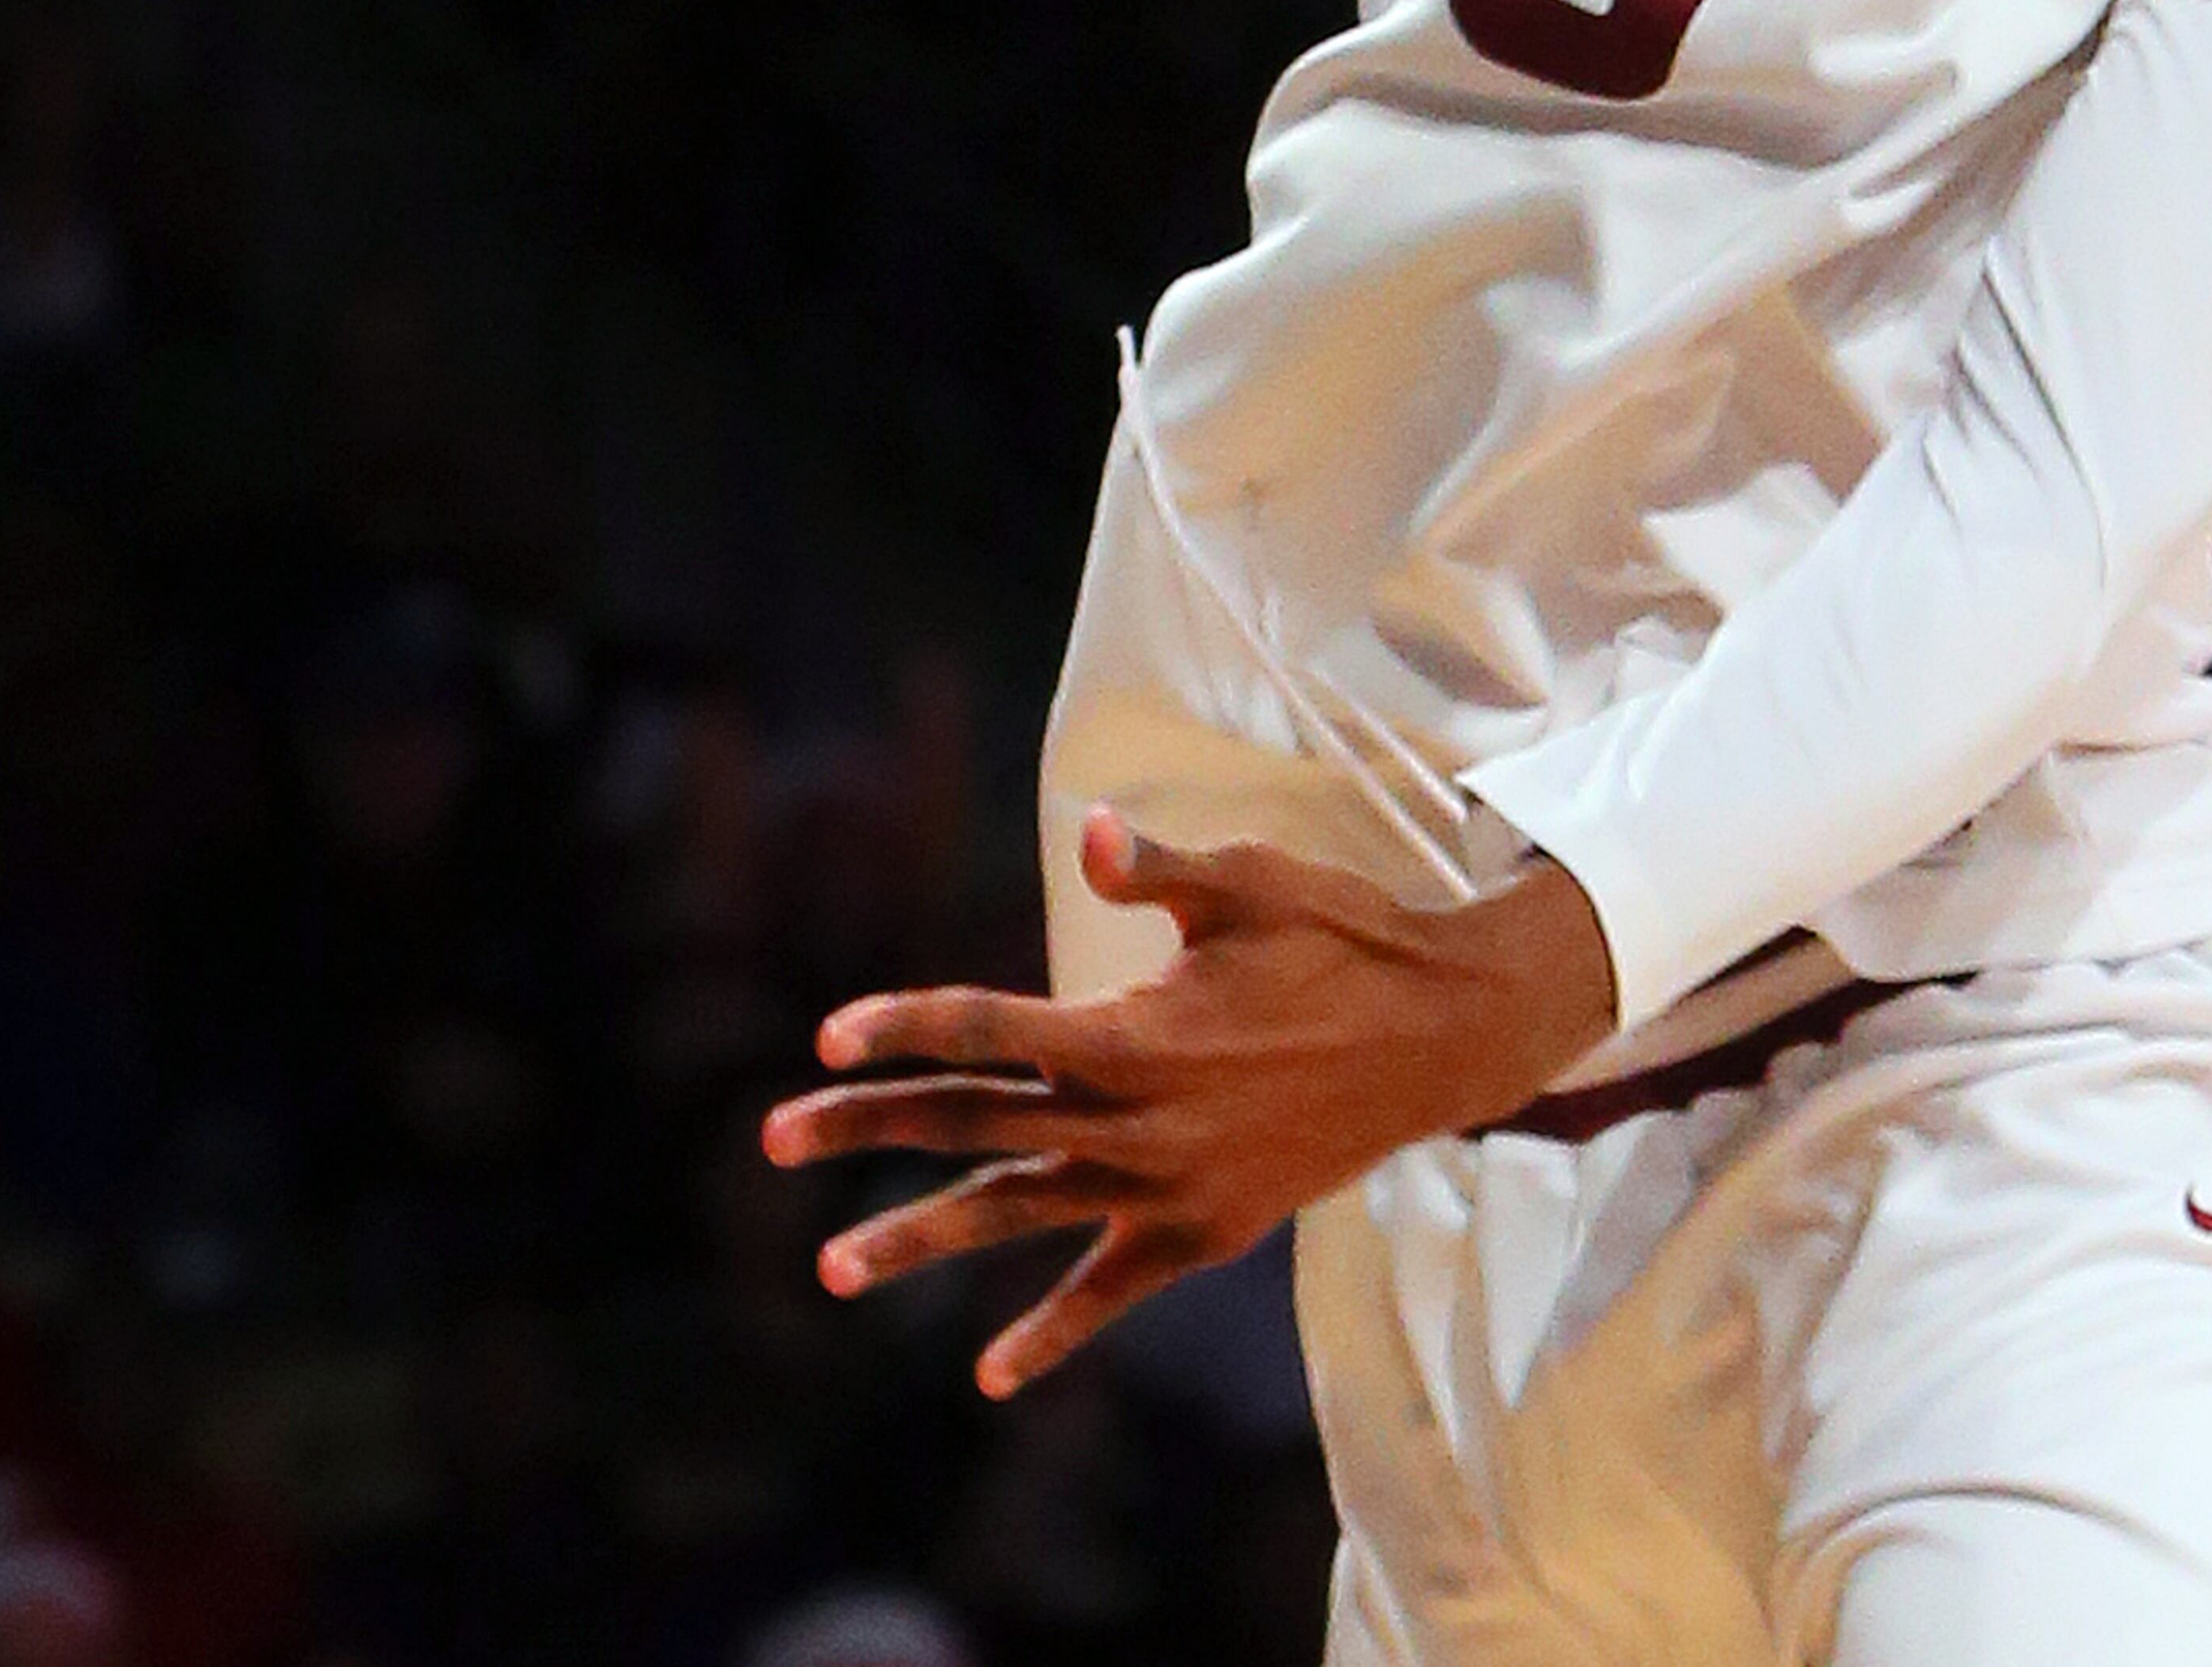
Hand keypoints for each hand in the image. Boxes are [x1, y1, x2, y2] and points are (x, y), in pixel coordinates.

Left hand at [759, 805, 1618, 1396]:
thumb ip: (1158, 872)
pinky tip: (991, 1373)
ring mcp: (1167, 1190)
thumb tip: (1088, 837)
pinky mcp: (1204, 1232)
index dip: (906, 1025)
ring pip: (1019, 1214)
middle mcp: (1137, 1122)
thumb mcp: (1250, 882)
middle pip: (976, 1124)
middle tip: (771, 1137)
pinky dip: (1052, 1332)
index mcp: (1135, 1033)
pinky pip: (1110, 1290)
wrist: (1440, 1038)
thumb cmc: (1339, 937)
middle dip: (869, 1129)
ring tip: (830, 1267)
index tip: (829, 1034)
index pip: (991, 1028)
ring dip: (921, 1237)